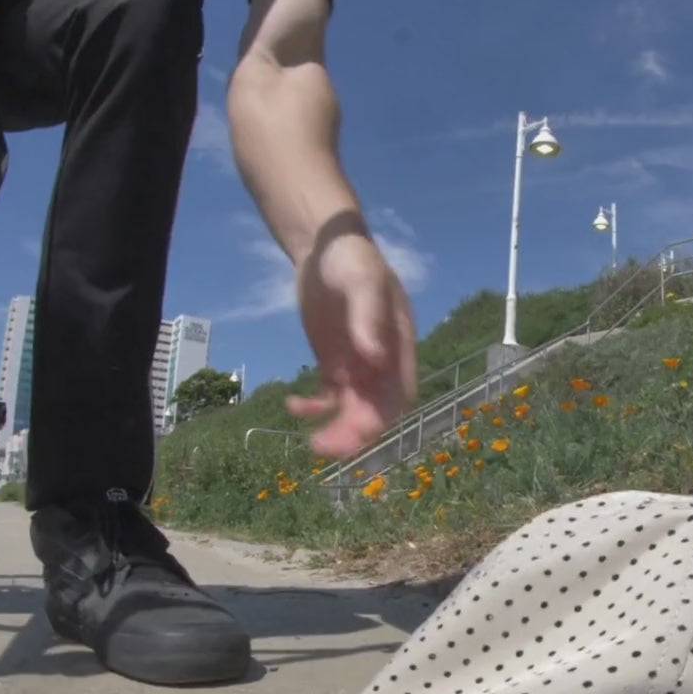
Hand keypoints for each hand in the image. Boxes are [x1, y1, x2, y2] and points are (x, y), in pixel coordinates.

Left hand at [285, 230, 417, 458]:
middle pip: (375, 411)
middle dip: (354, 433)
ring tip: (310, 443)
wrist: (325, 246)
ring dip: (335, 430)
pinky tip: (292, 405)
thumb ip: (368, 317)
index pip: (400, 394)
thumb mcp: (361, 281)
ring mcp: (357, 366)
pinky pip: (327, 398)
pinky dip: (313, 408)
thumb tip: (374, 358)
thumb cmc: (349, 257)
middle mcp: (382, 362)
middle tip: (323, 447)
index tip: (360, 432)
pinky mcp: (334, 364)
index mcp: (399, 345)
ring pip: (352, 411)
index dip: (384, 417)